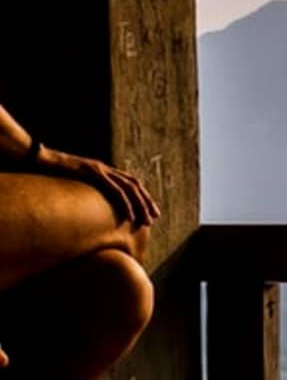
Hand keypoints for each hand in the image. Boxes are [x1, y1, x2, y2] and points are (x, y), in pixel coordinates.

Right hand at [29, 146, 160, 228]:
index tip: (150, 211)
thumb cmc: (52, 174)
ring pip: (129, 188)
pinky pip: (114, 189)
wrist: (38, 159)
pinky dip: (124, 202)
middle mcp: (106, 168)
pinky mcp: (93, 173)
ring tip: (145, 220)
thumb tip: (88, 209)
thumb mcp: (74, 184)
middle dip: (147, 202)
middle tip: (154, 218)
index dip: (142, 196)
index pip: (130, 184)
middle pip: (135, 185)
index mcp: (103, 171)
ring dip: (140, 205)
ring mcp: (100, 169)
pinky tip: (130, 214)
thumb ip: (85, 192)